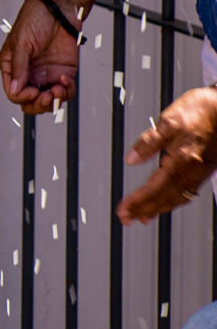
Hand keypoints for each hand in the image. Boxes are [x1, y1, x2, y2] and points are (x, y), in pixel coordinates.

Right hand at [0, 0, 82, 114]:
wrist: (59, 9)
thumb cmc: (35, 18)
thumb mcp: (22, 42)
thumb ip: (19, 67)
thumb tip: (14, 89)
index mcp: (11, 66)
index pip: (14, 92)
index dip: (23, 96)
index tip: (33, 91)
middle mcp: (28, 73)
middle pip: (30, 102)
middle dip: (38, 104)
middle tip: (45, 96)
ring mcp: (46, 74)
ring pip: (48, 101)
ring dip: (54, 100)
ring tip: (58, 88)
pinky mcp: (63, 73)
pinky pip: (65, 92)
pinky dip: (66, 92)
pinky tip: (65, 81)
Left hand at [120, 87, 216, 222]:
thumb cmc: (201, 110)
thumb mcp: (169, 120)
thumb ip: (149, 141)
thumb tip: (131, 158)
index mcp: (181, 158)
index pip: (155, 187)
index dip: (139, 201)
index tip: (125, 209)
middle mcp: (192, 169)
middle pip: (165, 197)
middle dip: (145, 210)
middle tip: (127, 219)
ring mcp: (200, 171)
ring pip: (177, 197)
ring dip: (158, 208)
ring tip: (143, 216)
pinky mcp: (204, 168)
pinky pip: (186, 192)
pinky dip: (173, 200)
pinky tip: (166, 201)